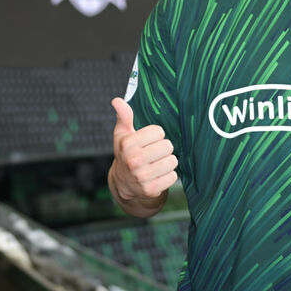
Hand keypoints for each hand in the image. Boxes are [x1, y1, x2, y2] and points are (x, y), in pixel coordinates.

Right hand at [109, 97, 177, 213]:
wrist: (123, 183)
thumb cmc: (126, 152)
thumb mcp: (122, 134)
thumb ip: (124, 116)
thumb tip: (116, 100)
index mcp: (127, 144)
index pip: (159, 131)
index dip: (156, 135)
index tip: (149, 140)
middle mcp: (133, 161)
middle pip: (168, 146)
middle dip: (164, 148)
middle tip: (155, 152)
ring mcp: (142, 177)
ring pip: (172, 161)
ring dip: (168, 161)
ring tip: (158, 162)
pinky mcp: (151, 190)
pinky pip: (173, 177)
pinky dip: (169, 175)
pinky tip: (159, 174)